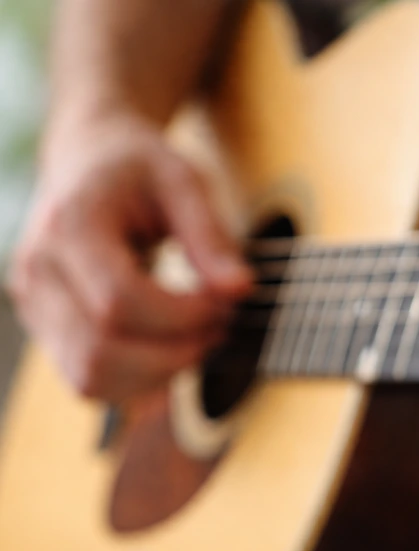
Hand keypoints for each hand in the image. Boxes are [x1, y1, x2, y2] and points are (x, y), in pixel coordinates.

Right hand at [8, 112, 251, 400]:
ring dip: (158, 376)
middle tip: (220, 327)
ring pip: (90, 378)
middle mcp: (37, 269)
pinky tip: (173, 351)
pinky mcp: (46, 328)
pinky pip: (88, 380)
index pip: (119, 301)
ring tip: (199, 340)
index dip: (182, 317)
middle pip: (100, 350)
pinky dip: (137, 382)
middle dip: (175, 353)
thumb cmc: (139, 167)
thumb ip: (211, 236)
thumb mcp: (183, 180)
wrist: (89, 158)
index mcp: (68, 225)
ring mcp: (35, 304)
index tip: (225, 304)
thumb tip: (241, 290)